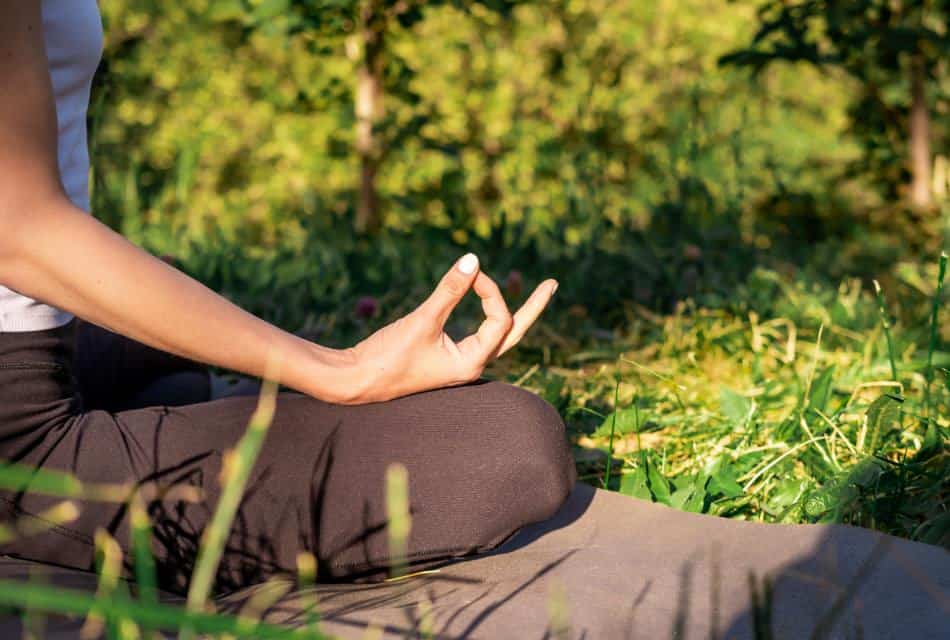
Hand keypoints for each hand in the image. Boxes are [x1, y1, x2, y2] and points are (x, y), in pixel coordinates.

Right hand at [344, 254, 556, 403]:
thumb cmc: (388, 356)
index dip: (491, 291)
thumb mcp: (421, 320)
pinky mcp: (446, 358)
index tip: (471, 273)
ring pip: (498, 335)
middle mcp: (472, 365)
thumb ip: (449, 290)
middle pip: (513, 333)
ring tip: (536, 296)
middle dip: (532, 307)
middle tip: (553, 284)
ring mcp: (460, 363)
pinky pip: (479, 335)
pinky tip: (490, 309)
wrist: (356, 380)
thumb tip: (473, 260)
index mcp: (472, 363)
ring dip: (515, 313)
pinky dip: (489, 318)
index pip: (500, 321)